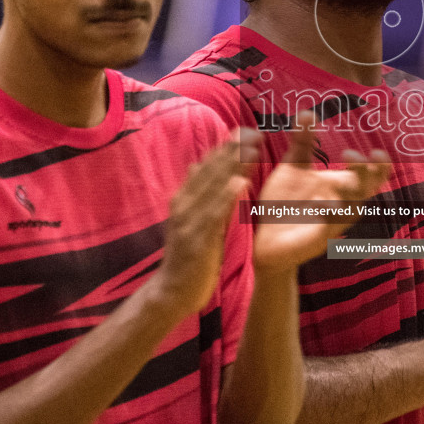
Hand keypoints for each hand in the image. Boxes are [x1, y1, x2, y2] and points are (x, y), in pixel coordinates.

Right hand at [152, 136, 249, 315]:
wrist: (172, 292)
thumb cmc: (187, 257)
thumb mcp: (188, 220)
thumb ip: (194, 195)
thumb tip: (193, 167)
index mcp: (183, 200)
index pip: (205, 168)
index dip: (223, 149)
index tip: (242, 131)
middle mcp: (184, 205)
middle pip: (209, 172)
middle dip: (231, 151)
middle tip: (251, 131)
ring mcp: (189, 221)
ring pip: (214, 187)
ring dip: (233, 165)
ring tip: (251, 148)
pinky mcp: (198, 238)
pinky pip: (215, 213)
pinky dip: (227, 196)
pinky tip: (241, 181)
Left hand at [252, 113, 391, 273]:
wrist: (267, 237)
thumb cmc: (284, 203)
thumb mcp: (293, 167)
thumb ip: (303, 143)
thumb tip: (307, 113)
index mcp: (342, 185)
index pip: (372, 175)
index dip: (380, 164)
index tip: (376, 151)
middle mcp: (343, 203)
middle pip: (367, 187)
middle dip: (366, 172)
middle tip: (350, 155)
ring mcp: (334, 220)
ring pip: (353, 206)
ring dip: (349, 191)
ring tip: (339, 178)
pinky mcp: (320, 236)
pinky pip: (331, 223)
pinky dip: (329, 211)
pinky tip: (322, 202)